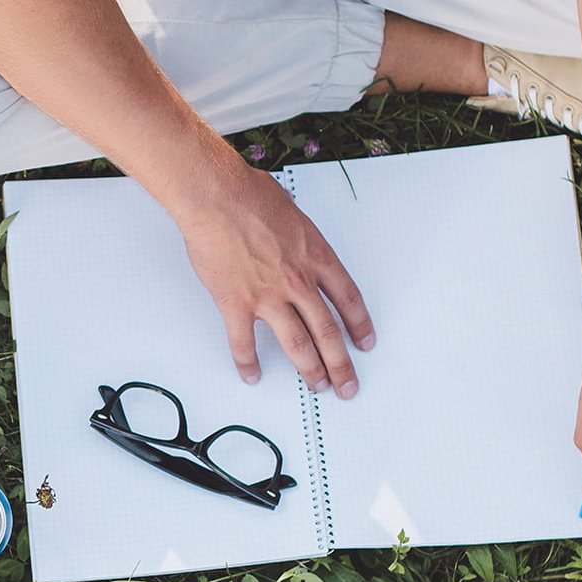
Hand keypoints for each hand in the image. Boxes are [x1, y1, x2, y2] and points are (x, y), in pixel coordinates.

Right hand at [171, 164, 376, 394]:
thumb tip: (295, 234)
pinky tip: (252, 374)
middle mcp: (299, 282)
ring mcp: (269, 296)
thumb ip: (298, 235)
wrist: (216, 198)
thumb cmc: (249, 196)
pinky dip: (248, 363)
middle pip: (328, 332)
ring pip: (298, 344)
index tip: (364, 342)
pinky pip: (244, 343)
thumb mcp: (292, 213)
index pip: (348, 299)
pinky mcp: (237, 304)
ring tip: (317, 386)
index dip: (359, 325)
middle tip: (346, 383)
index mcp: (316, 258)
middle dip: (341, 364)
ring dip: (310, 370)